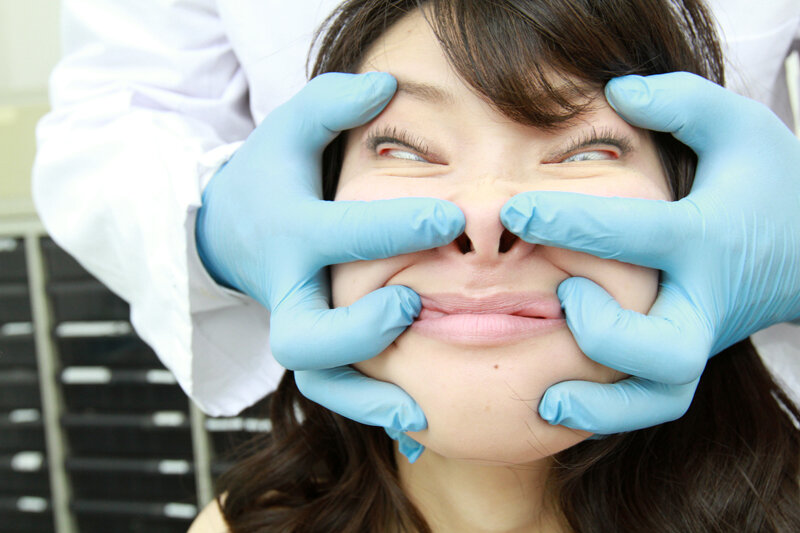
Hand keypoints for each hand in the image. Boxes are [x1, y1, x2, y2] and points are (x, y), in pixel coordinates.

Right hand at [196, 72, 463, 457]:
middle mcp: (289, 290)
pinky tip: (417, 423)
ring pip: (319, 381)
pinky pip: (332, 392)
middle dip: (362, 329)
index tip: (452, 218)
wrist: (232, 229)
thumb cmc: (274, 177)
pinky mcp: (310, 347)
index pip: (341, 235)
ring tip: (420, 411)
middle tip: (411, 302)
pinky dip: (369, 411)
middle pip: (308, 335)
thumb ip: (330, 103)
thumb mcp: (289, 130)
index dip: (397, 228)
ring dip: (367, 400)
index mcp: (291, 232)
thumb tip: (386, 86)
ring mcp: (297, 325)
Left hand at [500, 72, 799, 432]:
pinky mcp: (688, 359)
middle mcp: (703, 301)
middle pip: (662, 346)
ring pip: (660, 394)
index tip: (515, 209)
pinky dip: (607, 417)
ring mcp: (698, 339)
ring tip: (546, 391)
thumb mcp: (736, 126)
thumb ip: (680, 102)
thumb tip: (615, 90)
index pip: (638, 236)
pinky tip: (553, 406)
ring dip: (602, 400)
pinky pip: (653, 407)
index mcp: (706, 238)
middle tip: (562, 292)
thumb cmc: (763, 182)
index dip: (572, 221)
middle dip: (600, 327)